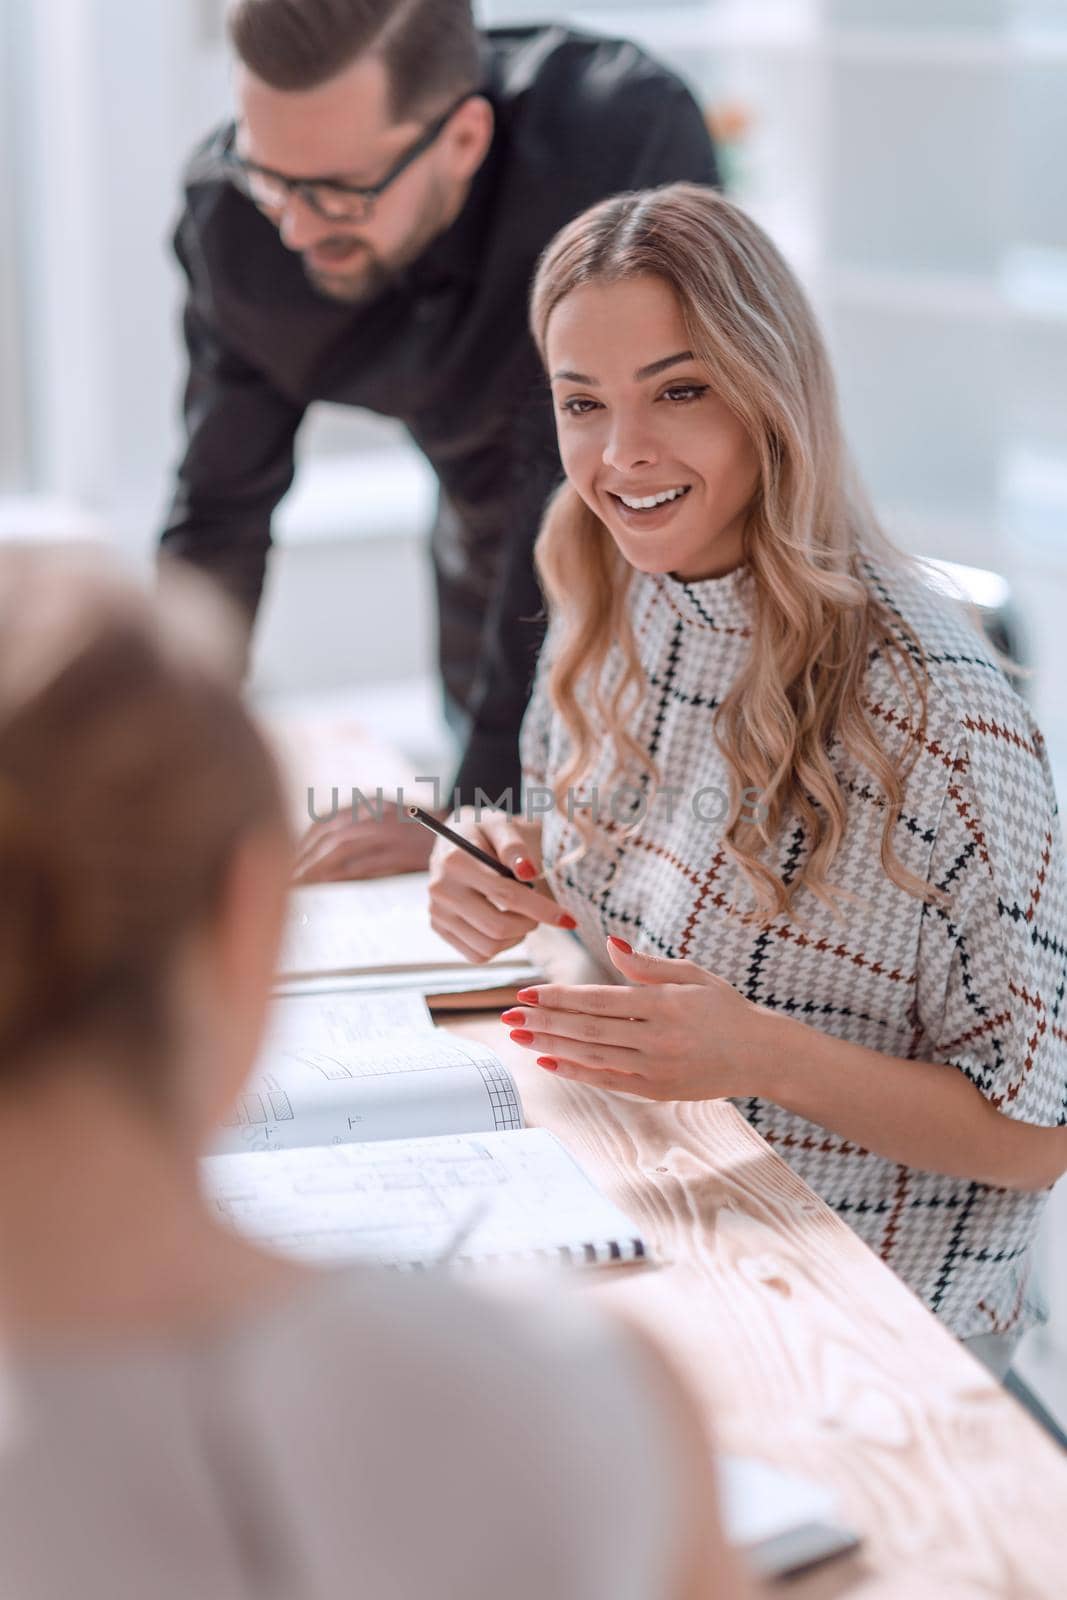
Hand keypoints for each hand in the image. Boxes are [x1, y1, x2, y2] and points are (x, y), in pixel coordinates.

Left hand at [293, 803, 434, 882]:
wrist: (461, 832)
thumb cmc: (420, 834)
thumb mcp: (387, 820)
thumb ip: (359, 830)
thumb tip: (321, 854)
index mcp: (368, 804)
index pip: (323, 823)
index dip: (302, 845)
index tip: (289, 863)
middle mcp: (376, 812)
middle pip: (328, 836)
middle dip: (304, 859)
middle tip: (287, 881)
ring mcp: (389, 830)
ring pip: (341, 848)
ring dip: (317, 869)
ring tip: (301, 888)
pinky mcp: (401, 850)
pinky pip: (365, 863)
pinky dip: (343, 876)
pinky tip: (329, 888)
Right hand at [427, 807, 576, 963]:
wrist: (457, 838)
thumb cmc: (487, 832)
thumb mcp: (502, 826)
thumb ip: (514, 846)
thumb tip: (527, 872)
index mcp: (455, 860)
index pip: (505, 894)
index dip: (541, 909)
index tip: (569, 920)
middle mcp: (440, 889)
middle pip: (497, 926)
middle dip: (530, 923)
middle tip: (541, 912)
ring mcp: (437, 912)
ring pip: (488, 946)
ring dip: (517, 936)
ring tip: (523, 914)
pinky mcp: (439, 928)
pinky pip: (477, 955)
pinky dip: (500, 946)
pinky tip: (505, 924)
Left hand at [500, 936, 769, 1099]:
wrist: (761, 1054)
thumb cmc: (724, 1008)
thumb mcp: (692, 975)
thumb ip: (648, 964)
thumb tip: (612, 942)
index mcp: (663, 1003)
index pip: (598, 999)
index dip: (558, 997)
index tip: (526, 993)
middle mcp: (657, 1037)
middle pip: (587, 1029)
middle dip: (543, 1022)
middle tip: (507, 1016)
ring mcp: (656, 1067)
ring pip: (592, 1056)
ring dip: (550, 1046)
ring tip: (519, 1037)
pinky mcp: (657, 1090)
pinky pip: (607, 1080)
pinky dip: (575, 1071)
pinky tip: (549, 1061)